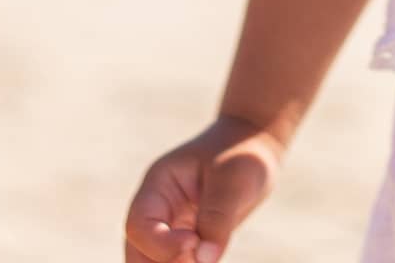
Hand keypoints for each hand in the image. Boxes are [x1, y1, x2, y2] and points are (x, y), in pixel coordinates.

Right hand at [123, 113, 285, 262]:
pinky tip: (210, 256)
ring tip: (209, 254)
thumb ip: (218, 218)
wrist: (257, 144)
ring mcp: (170, 227)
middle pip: (138, 253)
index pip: (140, 225)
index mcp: (159, 184)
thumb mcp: (235, 179)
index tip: (194, 243)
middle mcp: (158, 209)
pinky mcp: (187, 241)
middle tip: (200, 258)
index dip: (161, 244)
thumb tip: (205, 261)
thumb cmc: (244, 152)